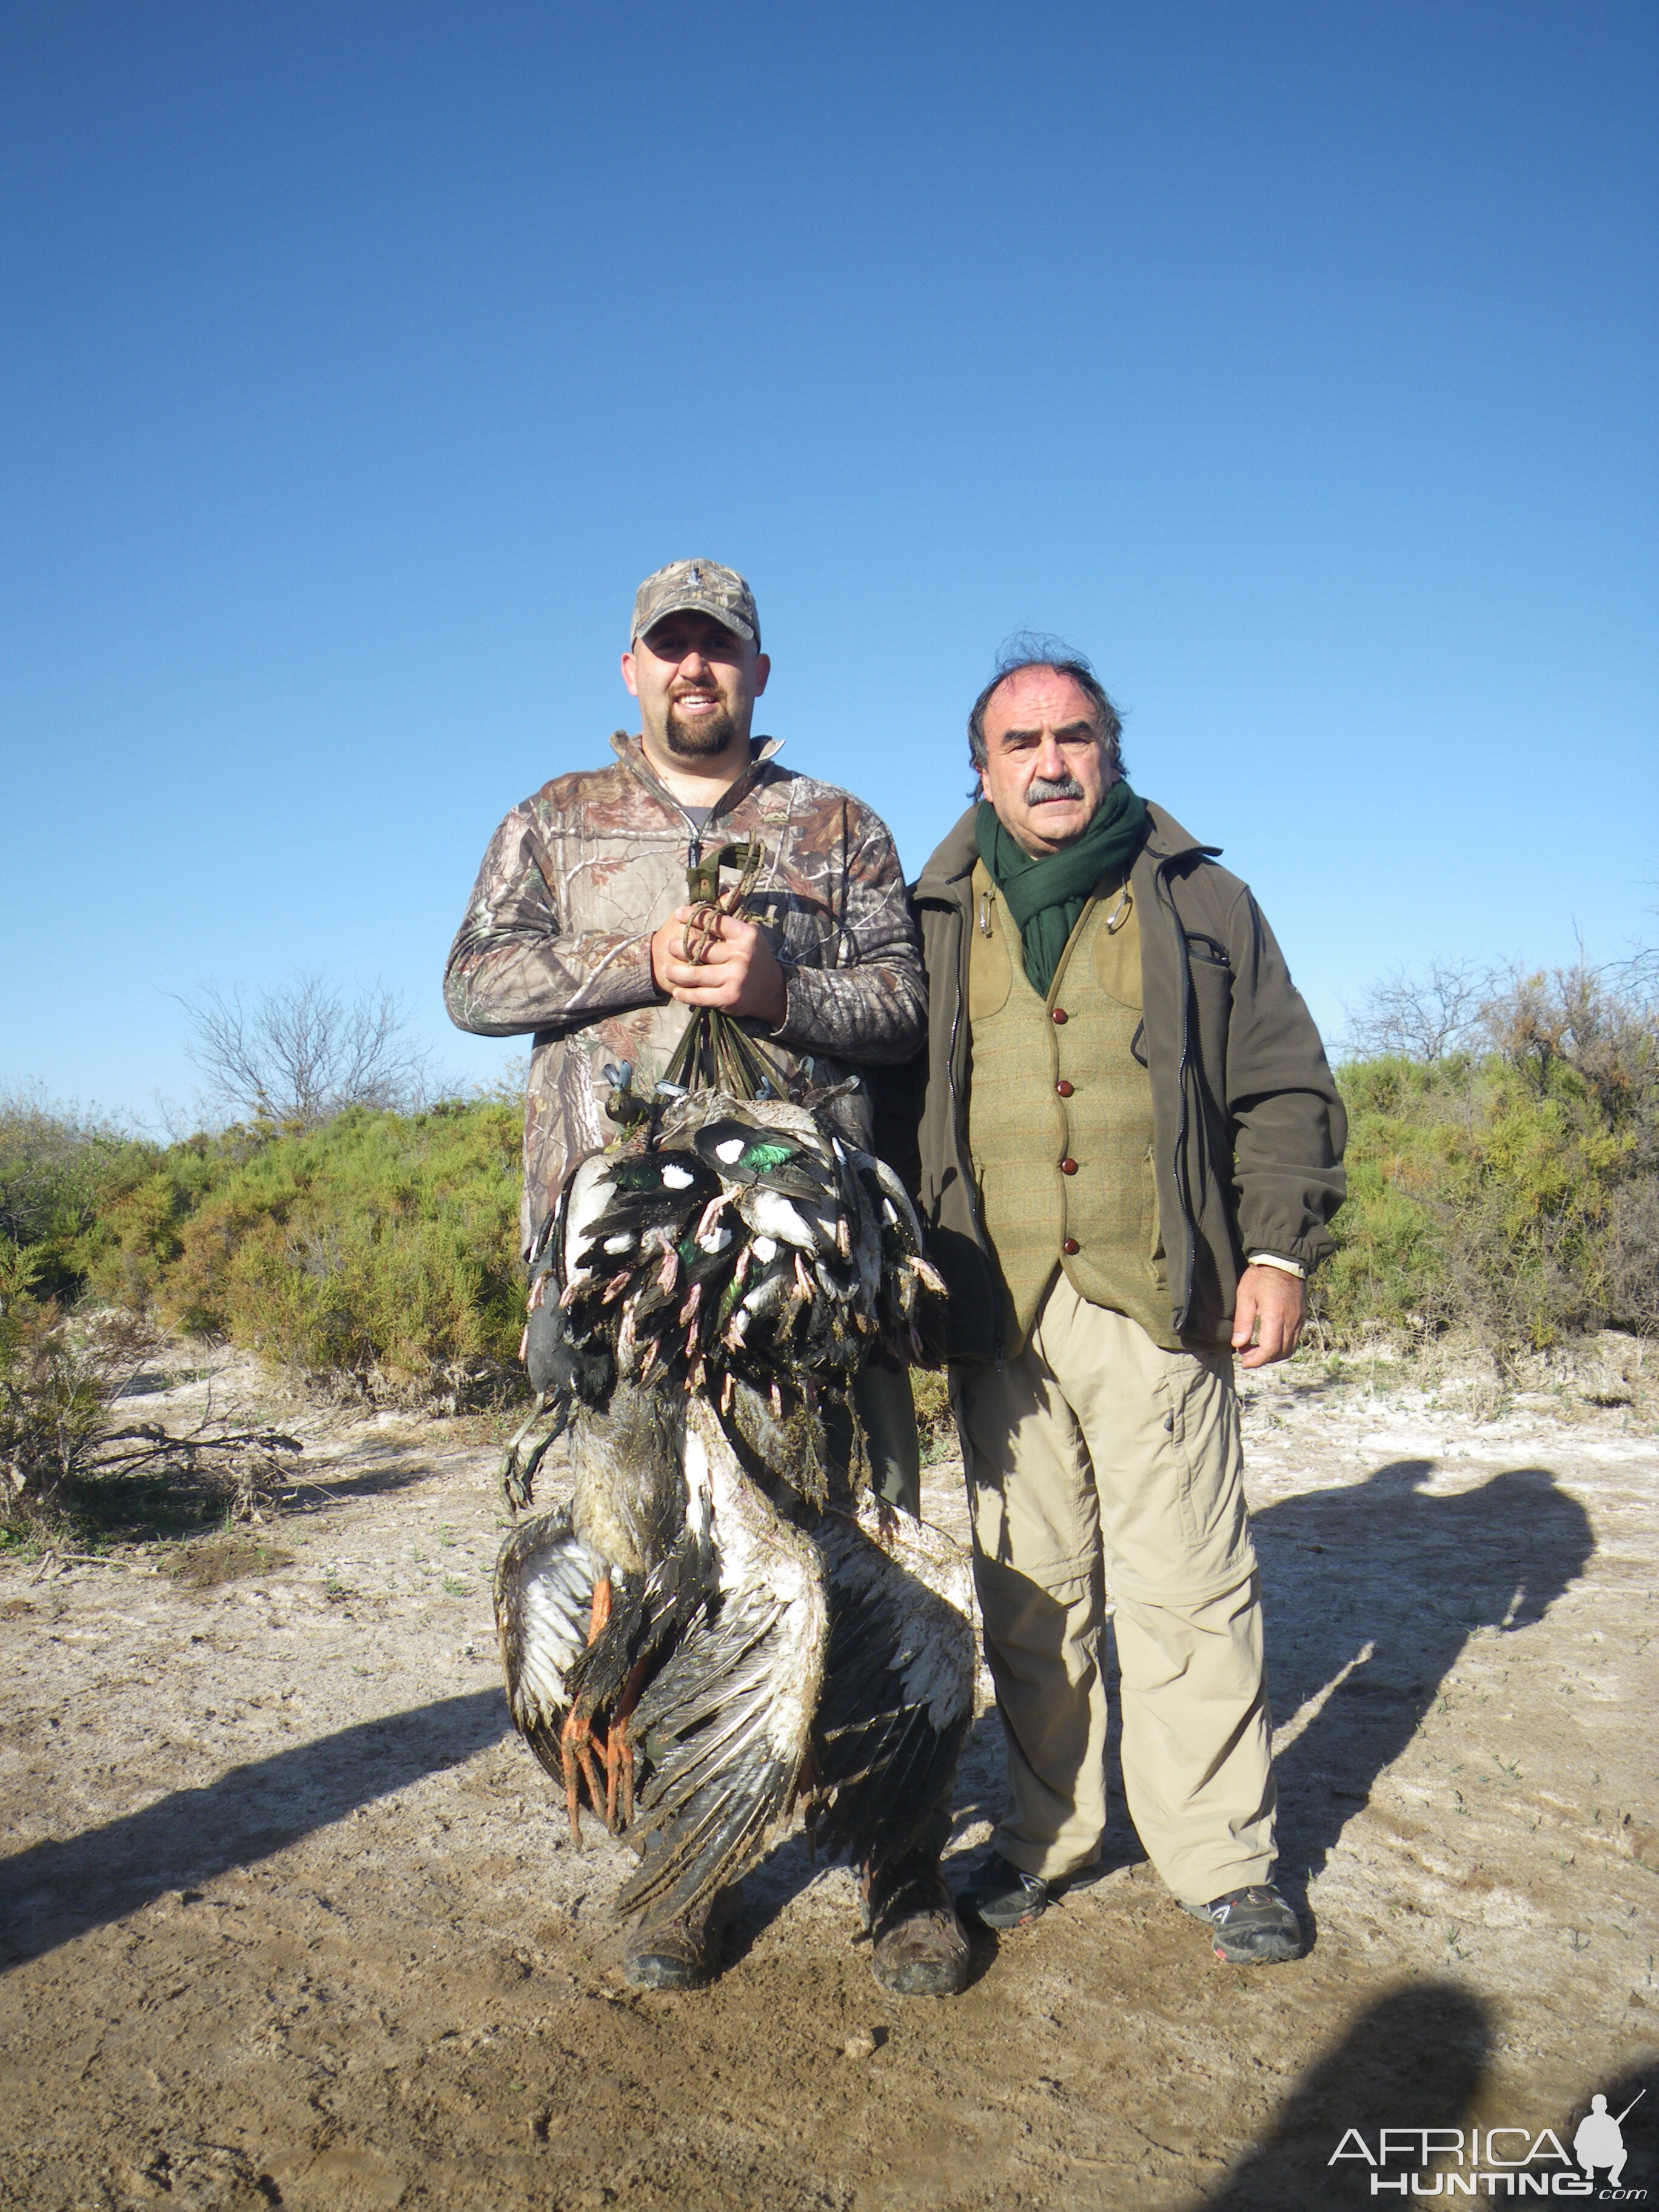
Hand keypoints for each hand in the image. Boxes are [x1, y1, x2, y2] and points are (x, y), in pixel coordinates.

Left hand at [650, 906, 786, 1026]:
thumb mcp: (749, 934)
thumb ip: (732, 917)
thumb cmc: (755, 958)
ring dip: (676, 972)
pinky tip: (677, 991)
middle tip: (668, 946)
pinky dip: (685, 994)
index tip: (677, 913)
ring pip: (695, 973)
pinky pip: (700, 996)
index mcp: (745, 935)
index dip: (693, 916)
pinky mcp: (728, 997)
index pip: (715, 921)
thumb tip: (721, 890)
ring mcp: (734, 977)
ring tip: (666, 969)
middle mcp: (740, 955)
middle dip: (679, 947)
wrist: (773, 991)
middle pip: (700, 949)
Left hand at [1231, 1263, 1305, 1368]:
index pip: (1270, 1349)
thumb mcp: (1245, 1296)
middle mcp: (1291, 1321)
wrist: (1283, 1261)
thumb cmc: (1261, 1277)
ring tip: (1256, 1350)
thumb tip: (1238, 1345)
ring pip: (1289, 1349)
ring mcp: (1299, 1320)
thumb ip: (1243, 1322)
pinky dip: (1281, 1346)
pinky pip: (1294, 1340)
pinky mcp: (1301, 1317)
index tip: (1244, 1362)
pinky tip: (1268, 1340)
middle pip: (1280, 1353)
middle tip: (1246, 1355)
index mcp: (1276, 1316)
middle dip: (1263, 1359)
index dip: (1256, 1360)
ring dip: (1273, 1355)